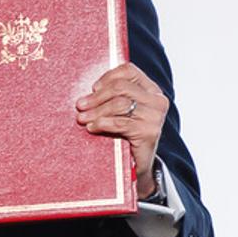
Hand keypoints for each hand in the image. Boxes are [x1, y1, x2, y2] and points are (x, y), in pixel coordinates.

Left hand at [75, 63, 167, 198]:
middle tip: (80, 106)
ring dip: (96, 111)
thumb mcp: (118, 111)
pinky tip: (92, 127)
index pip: (129, 71)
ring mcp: (156, 116)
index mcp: (150, 90)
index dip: (107, 77)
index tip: (92, 88)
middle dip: (97, 97)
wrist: (136, 165)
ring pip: (120, 104)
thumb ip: (109, 96)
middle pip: (121, 87)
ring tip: (82, 118)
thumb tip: (85, 89)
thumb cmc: (122, 134)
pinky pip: (121, 122)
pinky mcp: (150, 132)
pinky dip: (103, 123)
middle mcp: (157, 100)